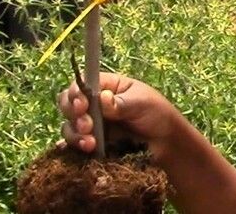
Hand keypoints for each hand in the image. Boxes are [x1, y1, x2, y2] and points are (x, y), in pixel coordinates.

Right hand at [57, 72, 178, 155]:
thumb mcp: (142, 103)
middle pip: (69, 104)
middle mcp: (94, 105)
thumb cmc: (158, 114)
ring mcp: (92, 126)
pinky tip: (84, 150)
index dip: (76, 94)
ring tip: (91, 143)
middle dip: (74, 115)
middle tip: (88, 126)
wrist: (167, 144)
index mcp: (105, 87)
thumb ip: (121, 102)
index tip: (83, 106)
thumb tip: (103, 98)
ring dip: (75, 134)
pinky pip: (75, 145)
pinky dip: (74, 148)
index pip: (81, 85)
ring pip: (70, 126)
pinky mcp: (93, 144)